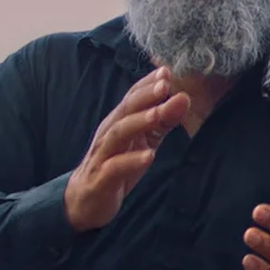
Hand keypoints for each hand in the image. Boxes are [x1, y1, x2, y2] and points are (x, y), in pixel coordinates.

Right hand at [64, 67, 189, 231]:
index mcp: (119, 122)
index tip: (167, 70)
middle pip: (126, 110)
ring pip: (119, 133)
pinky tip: (149, 156)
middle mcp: (109, 133)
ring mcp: (103, 155)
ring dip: (140, 122)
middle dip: (145, 96)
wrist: (86, 199)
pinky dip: (132, 160)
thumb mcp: (143, 141)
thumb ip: (162, 122)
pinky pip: (115, 167)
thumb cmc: (117, 164)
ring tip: (159, 114)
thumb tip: (183, 98)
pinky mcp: (101, 178)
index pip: (133, 97)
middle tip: (165, 85)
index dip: (148, 83)